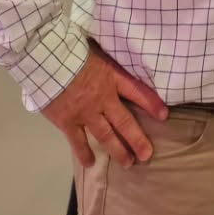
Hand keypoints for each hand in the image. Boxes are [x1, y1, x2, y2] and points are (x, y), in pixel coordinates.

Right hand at [41, 41, 167, 169]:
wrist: (49, 61)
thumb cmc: (74, 51)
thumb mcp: (101, 52)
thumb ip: (111, 63)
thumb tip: (126, 59)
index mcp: (112, 78)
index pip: (138, 92)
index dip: (152, 104)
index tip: (164, 115)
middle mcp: (103, 99)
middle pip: (124, 122)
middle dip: (137, 139)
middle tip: (147, 155)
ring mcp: (85, 113)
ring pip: (105, 135)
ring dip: (118, 150)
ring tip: (129, 163)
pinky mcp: (67, 122)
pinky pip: (78, 141)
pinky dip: (84, 153)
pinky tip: (90, 163)